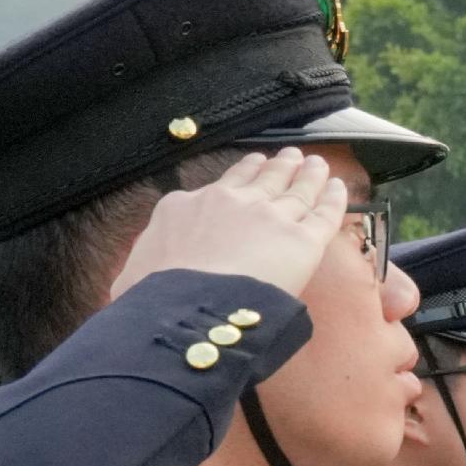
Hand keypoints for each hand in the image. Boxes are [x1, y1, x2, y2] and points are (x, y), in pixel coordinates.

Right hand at [109, 147, 344, 304]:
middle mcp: (230, 202)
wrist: (188, 310)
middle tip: (291, 155)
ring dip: (309, 174)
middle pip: (262, 177)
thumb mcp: (132, 277)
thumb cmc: (154, 300)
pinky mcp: (302, 241)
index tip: (250, 168)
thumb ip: (139, 272)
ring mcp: (268, 217)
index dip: (239, 176)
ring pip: (295, 189)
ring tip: (317, 164)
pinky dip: (335, 199)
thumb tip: (125, 286)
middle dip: (277, 165)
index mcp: (186, 207)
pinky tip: (340, 188)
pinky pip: (324, 214)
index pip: (218, 188)